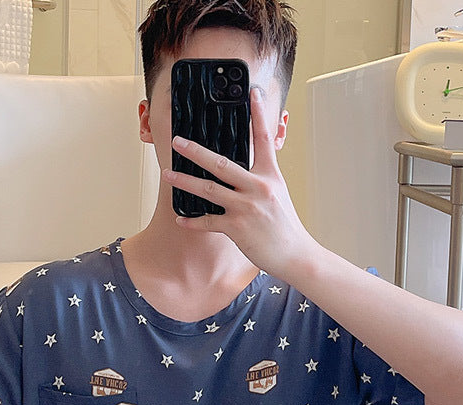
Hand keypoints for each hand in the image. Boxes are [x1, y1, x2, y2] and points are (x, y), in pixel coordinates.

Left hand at [163, 87, 318, 278]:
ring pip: (209, 190)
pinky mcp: (238, 228)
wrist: (295, 254)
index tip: (251, 94)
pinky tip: (181, 218)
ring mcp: (247, 208)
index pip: (264, 139)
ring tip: (167, 175)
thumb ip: (261, 178)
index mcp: (270, 176)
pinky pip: (208, 222)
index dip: (259, 114)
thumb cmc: (285, 226)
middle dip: (196, 152)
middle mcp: (258, 188)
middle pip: (222, 163)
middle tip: (178, 142)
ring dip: (185, 182)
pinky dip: (193, 221)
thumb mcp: (278, 194)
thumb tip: (242, 168)